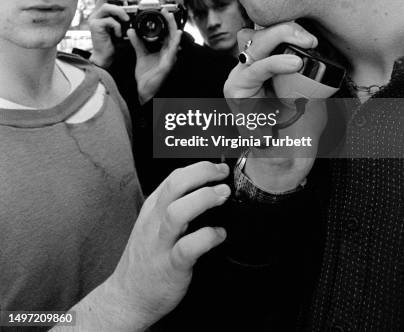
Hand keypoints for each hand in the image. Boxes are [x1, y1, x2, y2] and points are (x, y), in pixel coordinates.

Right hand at [88, 0, 130, 67]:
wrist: (106, 55)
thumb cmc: (114, 41)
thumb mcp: (122, 25)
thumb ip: (124, 16)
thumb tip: (136, 8)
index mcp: (102, 11)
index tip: (130, 0)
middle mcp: (96, 13)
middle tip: (127, 2)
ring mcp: (94, 19)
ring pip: (106, 7)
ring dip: (119, 11)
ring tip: (127, 19)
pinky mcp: (94, 26)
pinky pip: (108, 20)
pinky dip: (117, 26)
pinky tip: (119, 34)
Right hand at [104, 161, 230, 329]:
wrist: (127, 298)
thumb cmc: (146, 259)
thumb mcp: (153, 224)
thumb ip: (173, 206)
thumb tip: (206, 190)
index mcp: (153, 208)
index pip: (174, 177)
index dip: (199, 167)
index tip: (219, 168)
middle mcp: (155, 221)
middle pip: (175, 186)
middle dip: (202, 174)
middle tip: (223, 175)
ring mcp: (160, 243)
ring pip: (177, 212)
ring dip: (203, 199)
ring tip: (223, 196)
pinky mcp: (170, 267)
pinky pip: (187, 248)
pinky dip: (207, 238)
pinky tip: (219, 235)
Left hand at [128, 10, 181, 103]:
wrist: (144, 90)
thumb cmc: (146, 76)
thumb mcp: (140, 55)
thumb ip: (137, 43)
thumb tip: (131, 30)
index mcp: (163, 49)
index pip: (167, 33)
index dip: (166, 22)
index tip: (162, 11)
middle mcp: (169, 52)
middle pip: (172, 33)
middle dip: (170, 21)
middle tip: (165, 10)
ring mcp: (170, 58)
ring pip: (175, 40)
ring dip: (173, 27)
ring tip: (170, 17)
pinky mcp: (168, 64)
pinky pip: (173, 52)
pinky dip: (175, 43)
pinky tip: (177, 35)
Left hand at [224, 22, 327, 190]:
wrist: (279, 151)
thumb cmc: (276, 146)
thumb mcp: (273, 143)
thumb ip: (273, 139)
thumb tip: (281, 134)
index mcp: (238, 92)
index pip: (253, 69)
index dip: (274, 64)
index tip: (298, 64)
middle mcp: (242, 73)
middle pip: (254, 41)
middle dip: (280, 35)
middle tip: (309, 41)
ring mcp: (254, 63)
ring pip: (261, 34)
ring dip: (284, 30)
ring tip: (308, 38)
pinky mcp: (268, 58)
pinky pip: (273, 39)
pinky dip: (290, 34)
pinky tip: (307, 37)